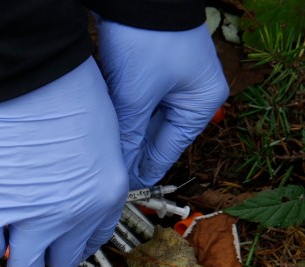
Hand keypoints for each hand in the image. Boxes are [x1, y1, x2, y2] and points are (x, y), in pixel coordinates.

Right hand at [0, 59, 127, 266]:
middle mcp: (74, 216)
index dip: (72, 239)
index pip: (91, 242)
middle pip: (60, 261)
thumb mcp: (104, 137)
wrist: (32, 78)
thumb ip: (91, 174)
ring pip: (25, 265)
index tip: (60, 232)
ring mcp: (35, 218)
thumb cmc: (69, 91)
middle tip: (31, 228)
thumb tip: (68, 187)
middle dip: (45, 247)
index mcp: (107, 197)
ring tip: (8, 227)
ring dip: (15, 250)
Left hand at [95, 18, 228, 188]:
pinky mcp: (154, 67)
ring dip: (125, 132)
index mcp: (201, 102)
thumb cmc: (147, 40)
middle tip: (107, 175)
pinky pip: (138, 100)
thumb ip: (128, 136)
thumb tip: (119, 169)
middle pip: (156, 134)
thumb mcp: (135, 96)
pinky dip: (123, 113)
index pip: (169, 149)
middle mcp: (192, 93)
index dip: (144, 169)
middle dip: (132, 151)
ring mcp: (174, 79)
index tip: (123, 188)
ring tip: (103, 157)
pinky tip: (104, 129)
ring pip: (144, 118)